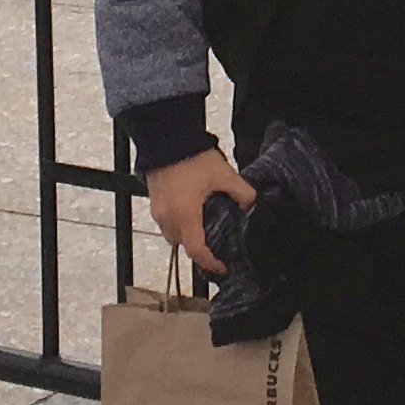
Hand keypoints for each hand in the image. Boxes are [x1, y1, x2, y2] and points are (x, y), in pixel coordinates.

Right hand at [144, 147, 249, 271]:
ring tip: (204, 227)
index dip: (210, 263)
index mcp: (185, 215)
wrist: (166, 137)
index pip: (196, 251)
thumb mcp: (224, 174)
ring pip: (172, 234)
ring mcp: (157, 209)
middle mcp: (167, 217)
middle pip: (182, 245)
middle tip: (216, 246)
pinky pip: (165, 221)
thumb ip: (242, 193)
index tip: (222, 267)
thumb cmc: (192, 156)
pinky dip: (178, 222)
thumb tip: (251, 205)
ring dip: (186, 235)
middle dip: (198, 249)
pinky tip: (192, 210)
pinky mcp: (153, 200)